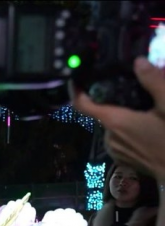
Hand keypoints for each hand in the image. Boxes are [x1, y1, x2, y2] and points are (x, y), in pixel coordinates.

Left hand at [71, 57, 164, 180]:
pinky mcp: (122, 158)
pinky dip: (130, 129)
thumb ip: (154, 83)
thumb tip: (139, 62)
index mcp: (116, 121)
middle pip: (104, 112)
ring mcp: (115, 150)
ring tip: (148, 111)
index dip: (76, 90)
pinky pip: (120, 137)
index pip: (82, 105)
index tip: (76, 79)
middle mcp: (109, 137)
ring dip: (126, 116)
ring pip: (114, 125)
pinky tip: (149, 127)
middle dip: (116, 100)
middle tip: (135, 91)